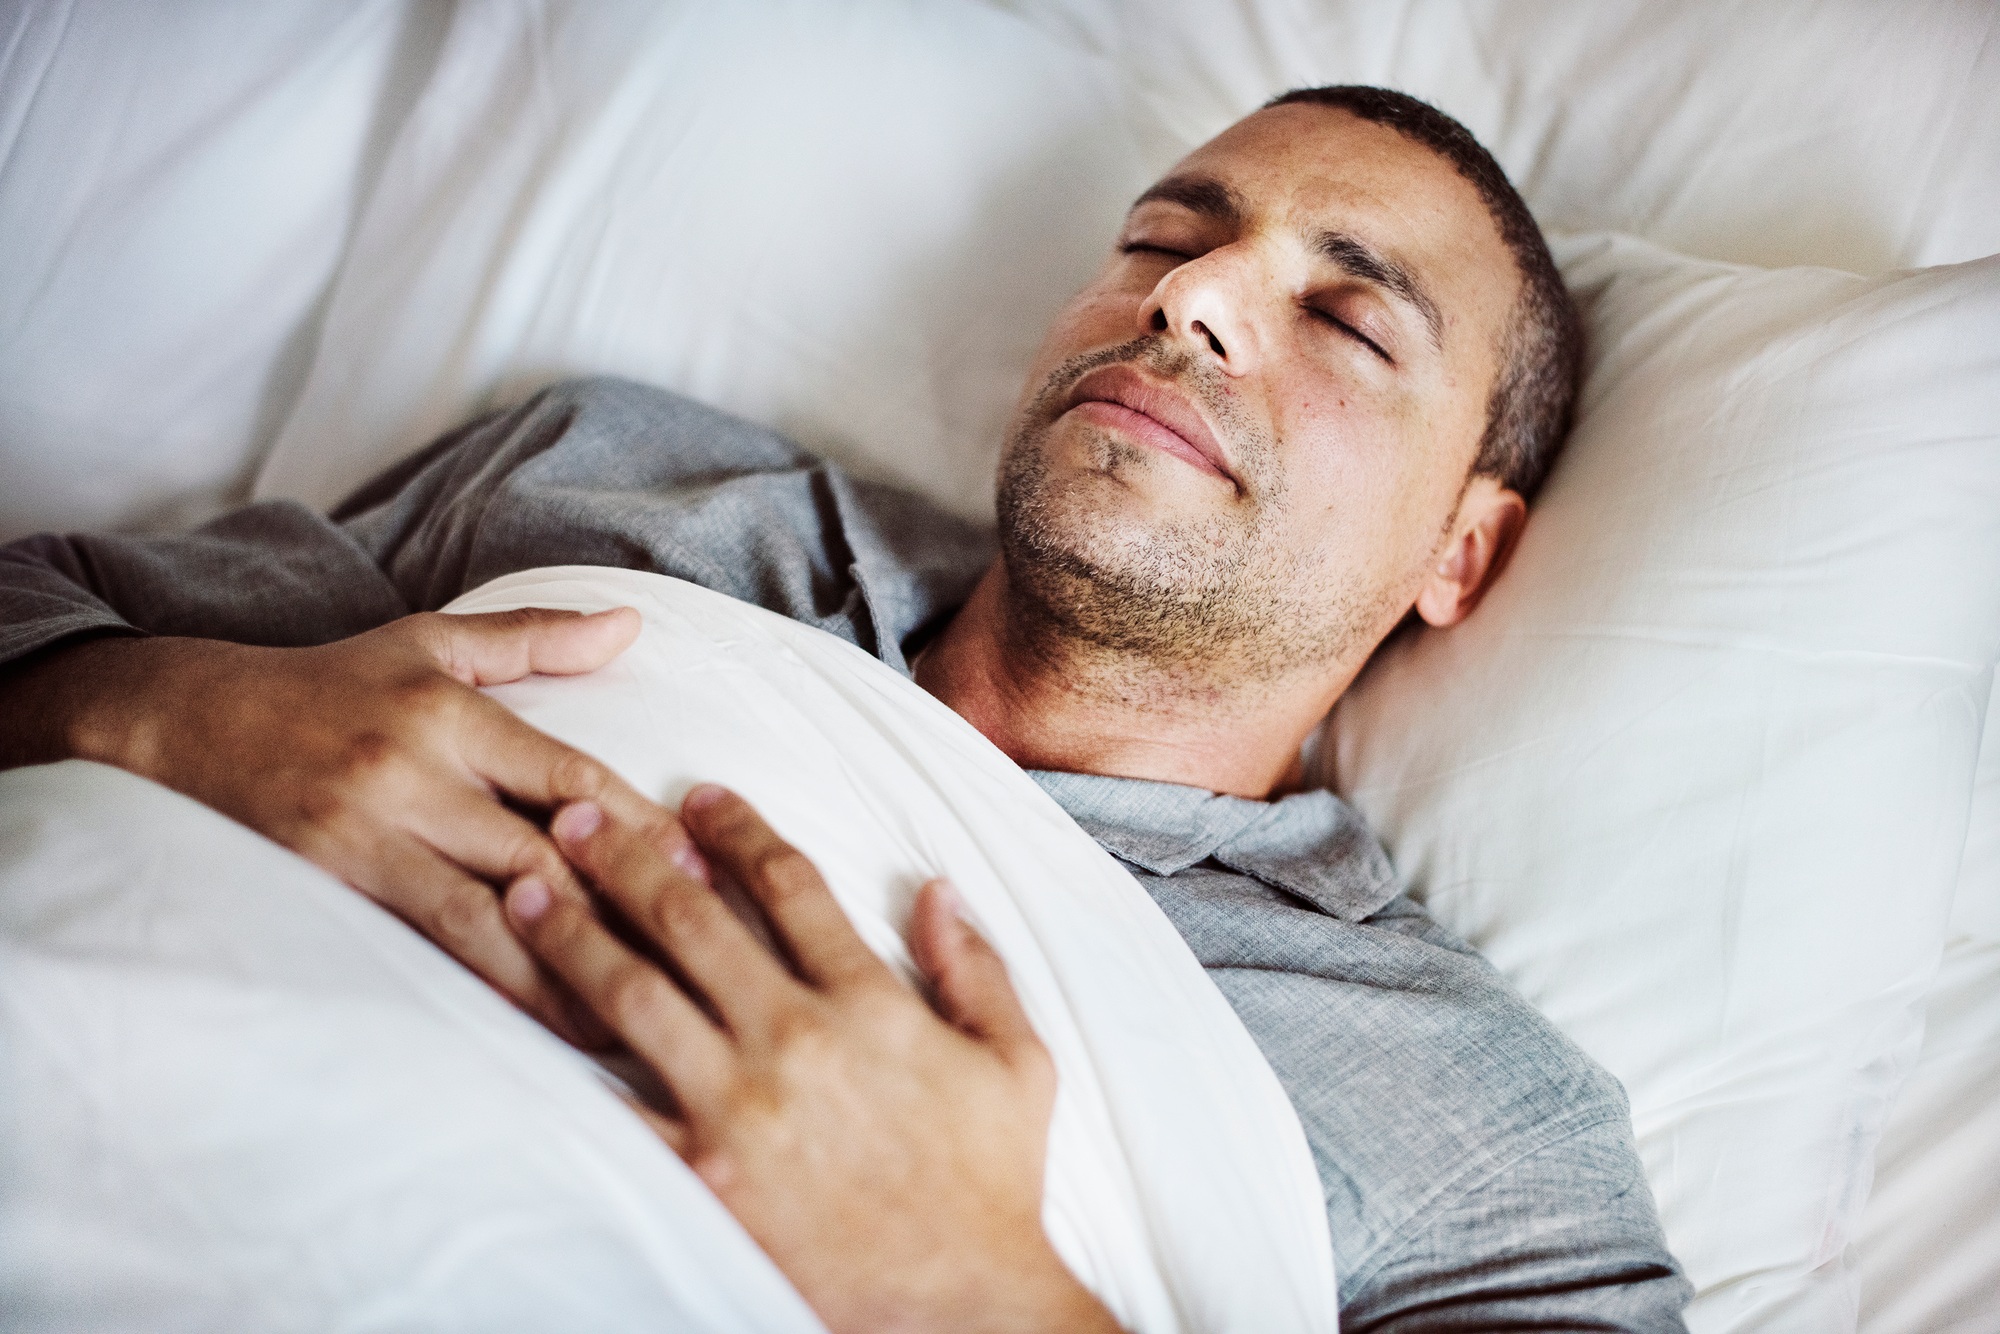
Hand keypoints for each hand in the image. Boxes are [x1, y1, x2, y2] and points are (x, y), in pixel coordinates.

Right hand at [3, 609, 687, 1044]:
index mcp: (448, 715)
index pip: (567, 774)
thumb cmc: (328, 686)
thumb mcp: (428, 644)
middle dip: (616, 908)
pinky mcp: (323, 890)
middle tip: (689, 957)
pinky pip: (416, 945)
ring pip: (480, 915)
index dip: (637, 826)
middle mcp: (409, 775)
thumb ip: (533, 639)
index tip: (701, 871)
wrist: (184, 724)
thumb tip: (630, 624)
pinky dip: (475, 985)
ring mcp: (363, 838)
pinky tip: (524, 1024)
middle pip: (536, 853)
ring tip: (623, 1018)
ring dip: (556, 971)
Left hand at [505, 785, 1122, 1333]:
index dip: (737, 830)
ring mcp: (741, 1104)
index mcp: (870, 1002)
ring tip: (525, 891)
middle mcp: (797, 1037)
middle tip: (579, 819)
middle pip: (691, 920)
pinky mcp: (702, 1171)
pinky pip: (620, 1104)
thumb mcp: (1017, 1062)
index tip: (698, 798)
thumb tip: (937, 889)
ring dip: (574, 933)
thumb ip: (978, 967)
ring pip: (636, 992)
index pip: (790, 884)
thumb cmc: (991, 1185)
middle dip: (629, 857)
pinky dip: (570, 1055)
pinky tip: (527, 1015)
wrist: (960, 1302)